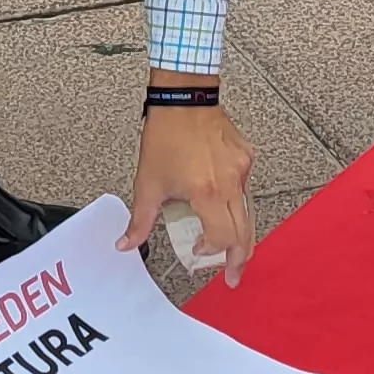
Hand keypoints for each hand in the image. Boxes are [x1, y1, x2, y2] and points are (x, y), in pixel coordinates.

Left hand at [121, 88, 255, 282]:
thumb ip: (140, 220)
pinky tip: (221, 200)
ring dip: (238, 230)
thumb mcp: (148, 182)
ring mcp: (242, 168)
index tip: (199, 252)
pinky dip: (235, 200)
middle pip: (245, 232)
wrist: (184, 98)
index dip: (212, 251)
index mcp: (208, 192)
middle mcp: (231, 182)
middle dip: (238, 258)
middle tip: (231, 275)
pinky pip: (245, 187)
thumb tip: (126, 244)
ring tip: (225, 243)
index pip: (222, 238)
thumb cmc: (167, 134)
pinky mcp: (246, 156)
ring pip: (247, 210)